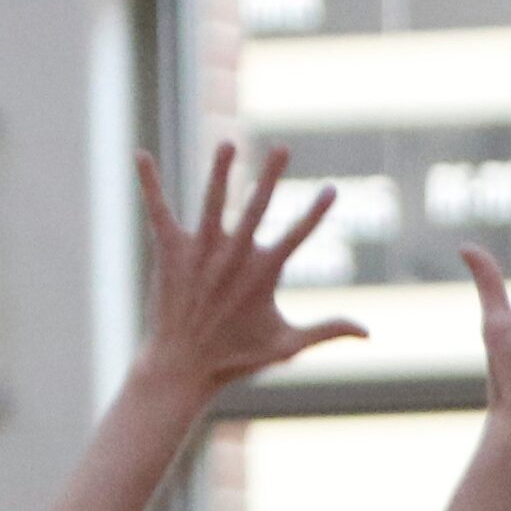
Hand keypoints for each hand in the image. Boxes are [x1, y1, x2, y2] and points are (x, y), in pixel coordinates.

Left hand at [134, 142, 365, 400]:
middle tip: (283, 147)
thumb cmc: (236, 358)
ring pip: (211, 203)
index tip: (330, 190)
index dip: (315, 214)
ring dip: (220, 172)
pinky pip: (158, 211)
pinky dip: (150, 184)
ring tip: (229, 143)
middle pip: (256, 209)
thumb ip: (327, 330)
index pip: (296, 237)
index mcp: (263, 275)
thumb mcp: (287, 346)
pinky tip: (141, 155)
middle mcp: (232, 258)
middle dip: (271, 177)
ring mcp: (200, 253)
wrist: (182, 367)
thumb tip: (369, 332)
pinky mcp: (170, 252)